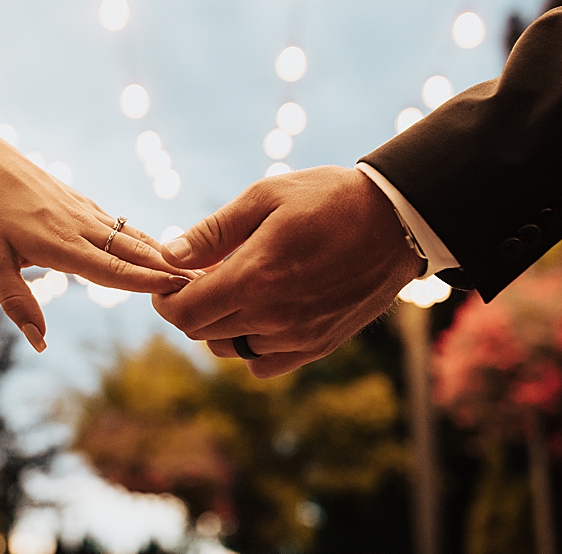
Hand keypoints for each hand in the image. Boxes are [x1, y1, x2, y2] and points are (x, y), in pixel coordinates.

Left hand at [0, 131, 195, 351]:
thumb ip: (17, 303)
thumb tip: (40, 343)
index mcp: (60, 244)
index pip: (112, 268)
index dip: (147, 282)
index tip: (180, 291)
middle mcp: (80, 227)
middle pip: (134, 253)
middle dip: (171, 272)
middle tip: (210, 289)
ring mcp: (86, 212)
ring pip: (133, 237)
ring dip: (166, 256)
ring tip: (201, 273)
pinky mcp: (85, 203)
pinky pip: (123, 225)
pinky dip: (148, 240)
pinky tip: (166, 252)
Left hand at [151, 166, 422, 377]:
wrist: (395, 221)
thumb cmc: (326, 199)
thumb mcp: (263, 197)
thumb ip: (212, 232)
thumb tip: (170, 255)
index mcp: (255, 278)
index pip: (186, 313)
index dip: (166, 299)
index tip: (168, 279)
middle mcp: (274, 317)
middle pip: (202, 333)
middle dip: (190, 306)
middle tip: (200, 276)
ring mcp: (299, 337)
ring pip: (230, 350)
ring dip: (219, 324)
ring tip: (233, 287)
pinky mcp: (320, 345)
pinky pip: (264, 364)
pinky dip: (250, 345)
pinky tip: (259, 311)